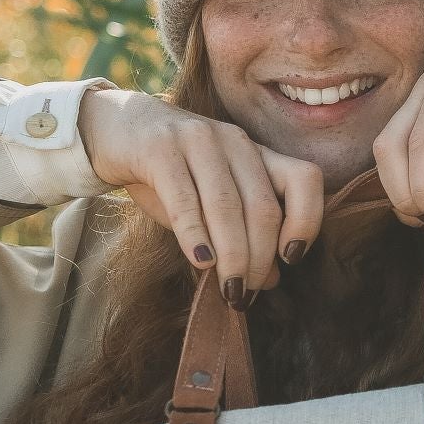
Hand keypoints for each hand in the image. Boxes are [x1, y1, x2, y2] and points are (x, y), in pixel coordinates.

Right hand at [78, 89, 324, 302]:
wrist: (116, 129)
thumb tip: (273, 279)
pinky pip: (184, 198)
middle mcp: (234, 142)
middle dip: (259, 259)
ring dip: (232, 256)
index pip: (304, 179)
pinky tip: (201, 261)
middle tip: (245, 294)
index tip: (291, 260)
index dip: (307, 221)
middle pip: (262, 206)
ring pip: (227, 205)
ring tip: (229, 290)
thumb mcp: (210, 202)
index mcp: (255, 153)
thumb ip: (242, 233)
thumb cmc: (169, 173)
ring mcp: (198, 139)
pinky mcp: (160, 148)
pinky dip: (195, 234)